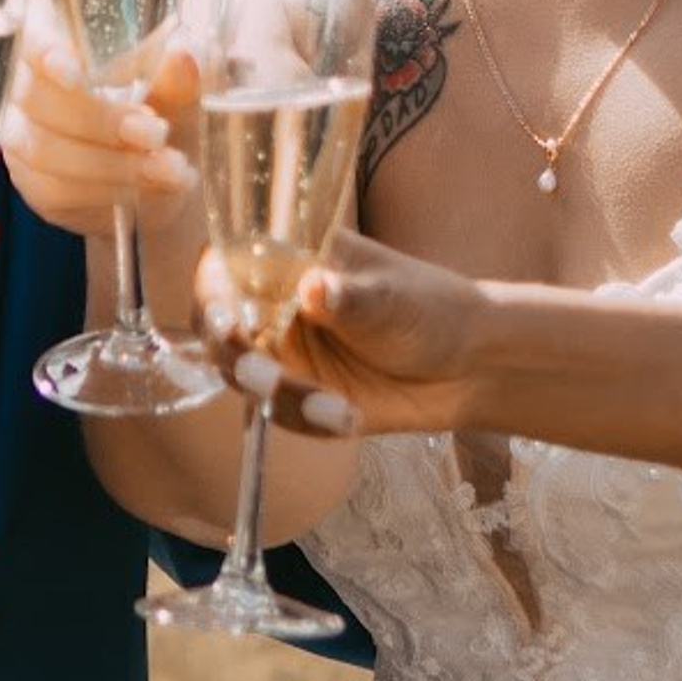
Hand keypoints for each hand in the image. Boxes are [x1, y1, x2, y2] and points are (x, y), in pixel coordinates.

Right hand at [0, 0, 196, 241]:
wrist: (165, 177)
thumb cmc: (167, 114)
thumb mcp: (182, 96)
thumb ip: (178, 80)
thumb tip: (181, 56)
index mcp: (59, 40)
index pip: (29, 32)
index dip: (43, 49)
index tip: (75, 75)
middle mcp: (26, 85)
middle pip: (36, 97)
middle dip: (100, 120)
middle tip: (157, 134)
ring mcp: (22, 136)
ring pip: (44, 149)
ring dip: (110, 163)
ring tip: (166, 168)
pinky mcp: (33, 184)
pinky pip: (54, 190)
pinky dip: (105, 191)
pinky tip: (143, 190)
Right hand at [201, 228, 496, 438]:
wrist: (469, 366)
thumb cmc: (431, 308)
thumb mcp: (392, 297)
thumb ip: (348, 296)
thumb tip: (313, 286)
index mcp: (288, 259)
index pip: (224, 266)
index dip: (212, 293)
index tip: (226, 323)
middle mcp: (274, 305)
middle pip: (217, 329)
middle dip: (236, 357)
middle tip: (267, 377)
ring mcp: (283, 354)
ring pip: (243, 379)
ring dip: (279, 397)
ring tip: (335, 408)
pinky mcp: (298, 397)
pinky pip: (279, 414)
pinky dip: (309, 420)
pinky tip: (350, 417)